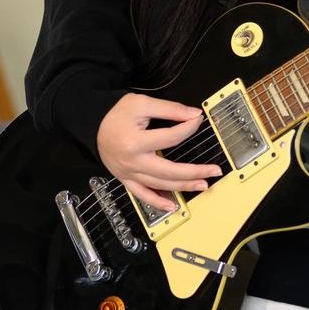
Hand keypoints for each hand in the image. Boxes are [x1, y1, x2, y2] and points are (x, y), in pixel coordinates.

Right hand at [95, 93, 221, 212]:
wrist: (94, 126)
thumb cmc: (116, 115)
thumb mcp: (141, 103)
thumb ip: (169, 108)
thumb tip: (193, 115)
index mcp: (136, 141)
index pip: (171, 137)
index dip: (189, 128)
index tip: (198, 120)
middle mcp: (133, 161)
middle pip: (169, 170)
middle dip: (195, 171)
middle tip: (214, 170)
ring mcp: (130, 173)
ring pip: (160, 185)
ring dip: (183, 187)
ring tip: (202, 184)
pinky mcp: (127, 179)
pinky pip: (143, 195)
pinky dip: (158, 203)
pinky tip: (172, 206)